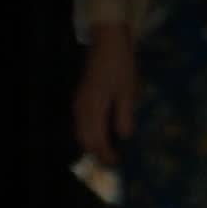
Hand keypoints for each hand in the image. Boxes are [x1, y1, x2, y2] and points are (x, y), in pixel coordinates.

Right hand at [73, 23, 139, 166]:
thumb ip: (124, 115)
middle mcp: (81, 109)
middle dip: (97, 152)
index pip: (96, 140)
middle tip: (113, 162)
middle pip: (84, 139)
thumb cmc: (121, 66)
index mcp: (92, 109)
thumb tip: (123, 137)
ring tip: (109, 151)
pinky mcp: (81, 98)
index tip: (117, 164)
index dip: (106, 154)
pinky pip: (81, 123)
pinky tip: (102, 134)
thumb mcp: (127, 91)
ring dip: (93, 143)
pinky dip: (90, 132)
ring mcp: (79, 103)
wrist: (108, 43)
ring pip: (80, 132)